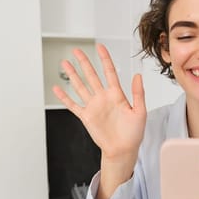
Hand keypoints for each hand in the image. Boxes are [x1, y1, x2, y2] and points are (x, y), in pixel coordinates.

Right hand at [52, 44, 146, 198]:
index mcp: (117, 95)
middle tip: (76, 50)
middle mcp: (103, 98)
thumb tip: (138, 75)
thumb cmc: (133, 133)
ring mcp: (93, 106)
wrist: (123, 150)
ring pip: (80, 87)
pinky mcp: (86, 117)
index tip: (100, 47)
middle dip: (84, 62)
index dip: (105, 59)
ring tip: (65, 63)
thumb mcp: (140, 112)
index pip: (110, 72)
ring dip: (73, 75)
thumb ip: (138, 93)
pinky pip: (73, 105)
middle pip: (92, 75)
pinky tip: (57, 89)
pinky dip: (64, 97)